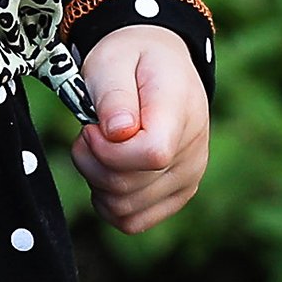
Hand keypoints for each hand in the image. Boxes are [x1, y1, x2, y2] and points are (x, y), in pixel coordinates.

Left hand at [71, 24, 210, 233]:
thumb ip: (114, 94)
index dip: (107, 150)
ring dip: (96, 183)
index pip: (150, 155)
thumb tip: (118, 132)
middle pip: (129, 187)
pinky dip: (109, 203)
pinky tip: (106, 172)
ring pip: (125, 209)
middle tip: (88, 133)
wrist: (157, 64)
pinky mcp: (177, 195)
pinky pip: (132, 221)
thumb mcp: (114, 60)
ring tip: (98, 149)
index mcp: (181, 112)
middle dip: (91, 163)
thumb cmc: (131, 59)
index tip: (91, 127)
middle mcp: (193, 152)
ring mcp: (189, 178)